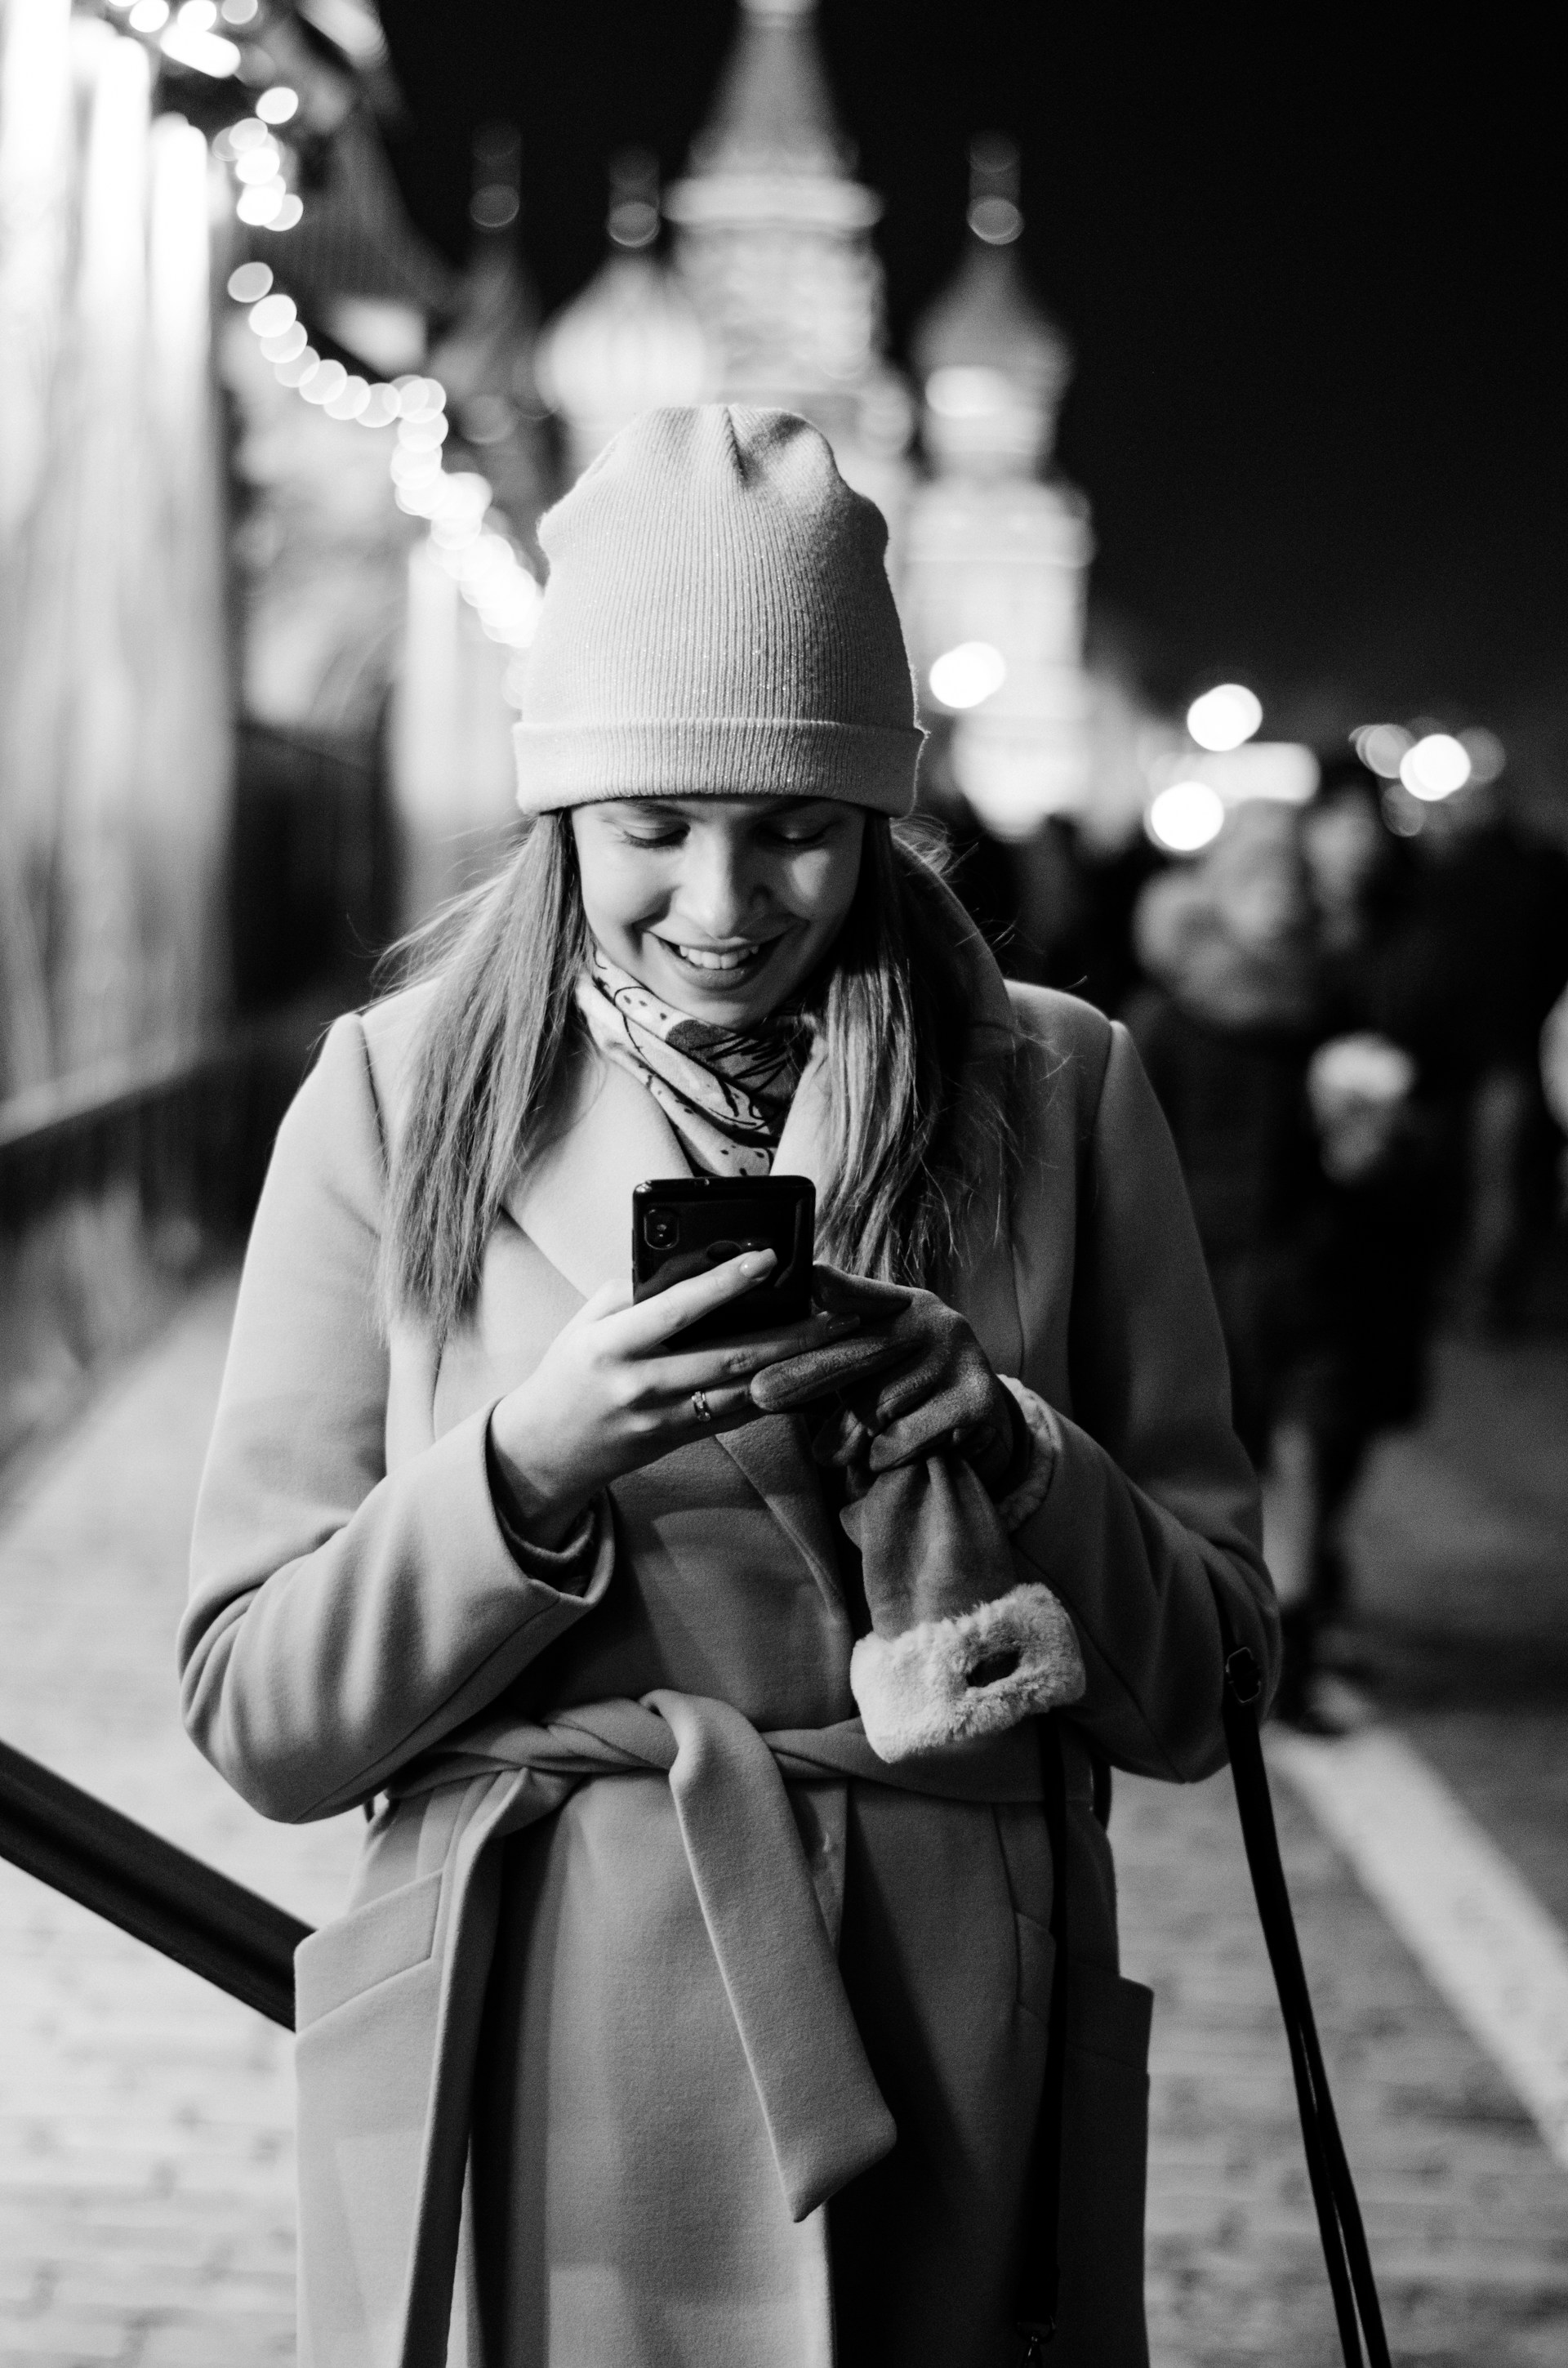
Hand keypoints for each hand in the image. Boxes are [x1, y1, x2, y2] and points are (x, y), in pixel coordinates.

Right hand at [489, 1250, 856, 1544]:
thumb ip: (637, 1292)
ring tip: (840, 1338)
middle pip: (731, 1356)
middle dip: (791, 1332)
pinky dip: (779, 1392)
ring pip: (746, 1389)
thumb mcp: (589, 1321)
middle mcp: (642, 1384)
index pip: (677, 1309)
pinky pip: (740, 1414)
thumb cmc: (573, 1370)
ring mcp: (665, 1418)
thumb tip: (698, 1261)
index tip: (769, 1259)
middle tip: (840, 1309)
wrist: (547, 1448)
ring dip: (797, 1364)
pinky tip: (813, 1373)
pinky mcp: (682, 1439)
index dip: (725, 1284)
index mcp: (613, 1344)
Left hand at [749, 1265, 1023, 1487]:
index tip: (806, 1279)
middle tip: (762, 1394)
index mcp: (909, 1305)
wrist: (981, 1431)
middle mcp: (938, 1322)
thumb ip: (834, 1354)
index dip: (833, 1286)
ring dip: (846, 1438)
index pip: (862, 1291)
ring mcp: (959, 1359)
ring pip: (877, 1405)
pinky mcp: (972, 1402)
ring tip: (830, 1452)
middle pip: (858, 1350)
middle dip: (804, 1375)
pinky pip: (902, 1439)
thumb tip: (764, 1369)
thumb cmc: (909, 1394)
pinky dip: (881, 1459)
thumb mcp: (878, 1365)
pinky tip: (880, 1461)